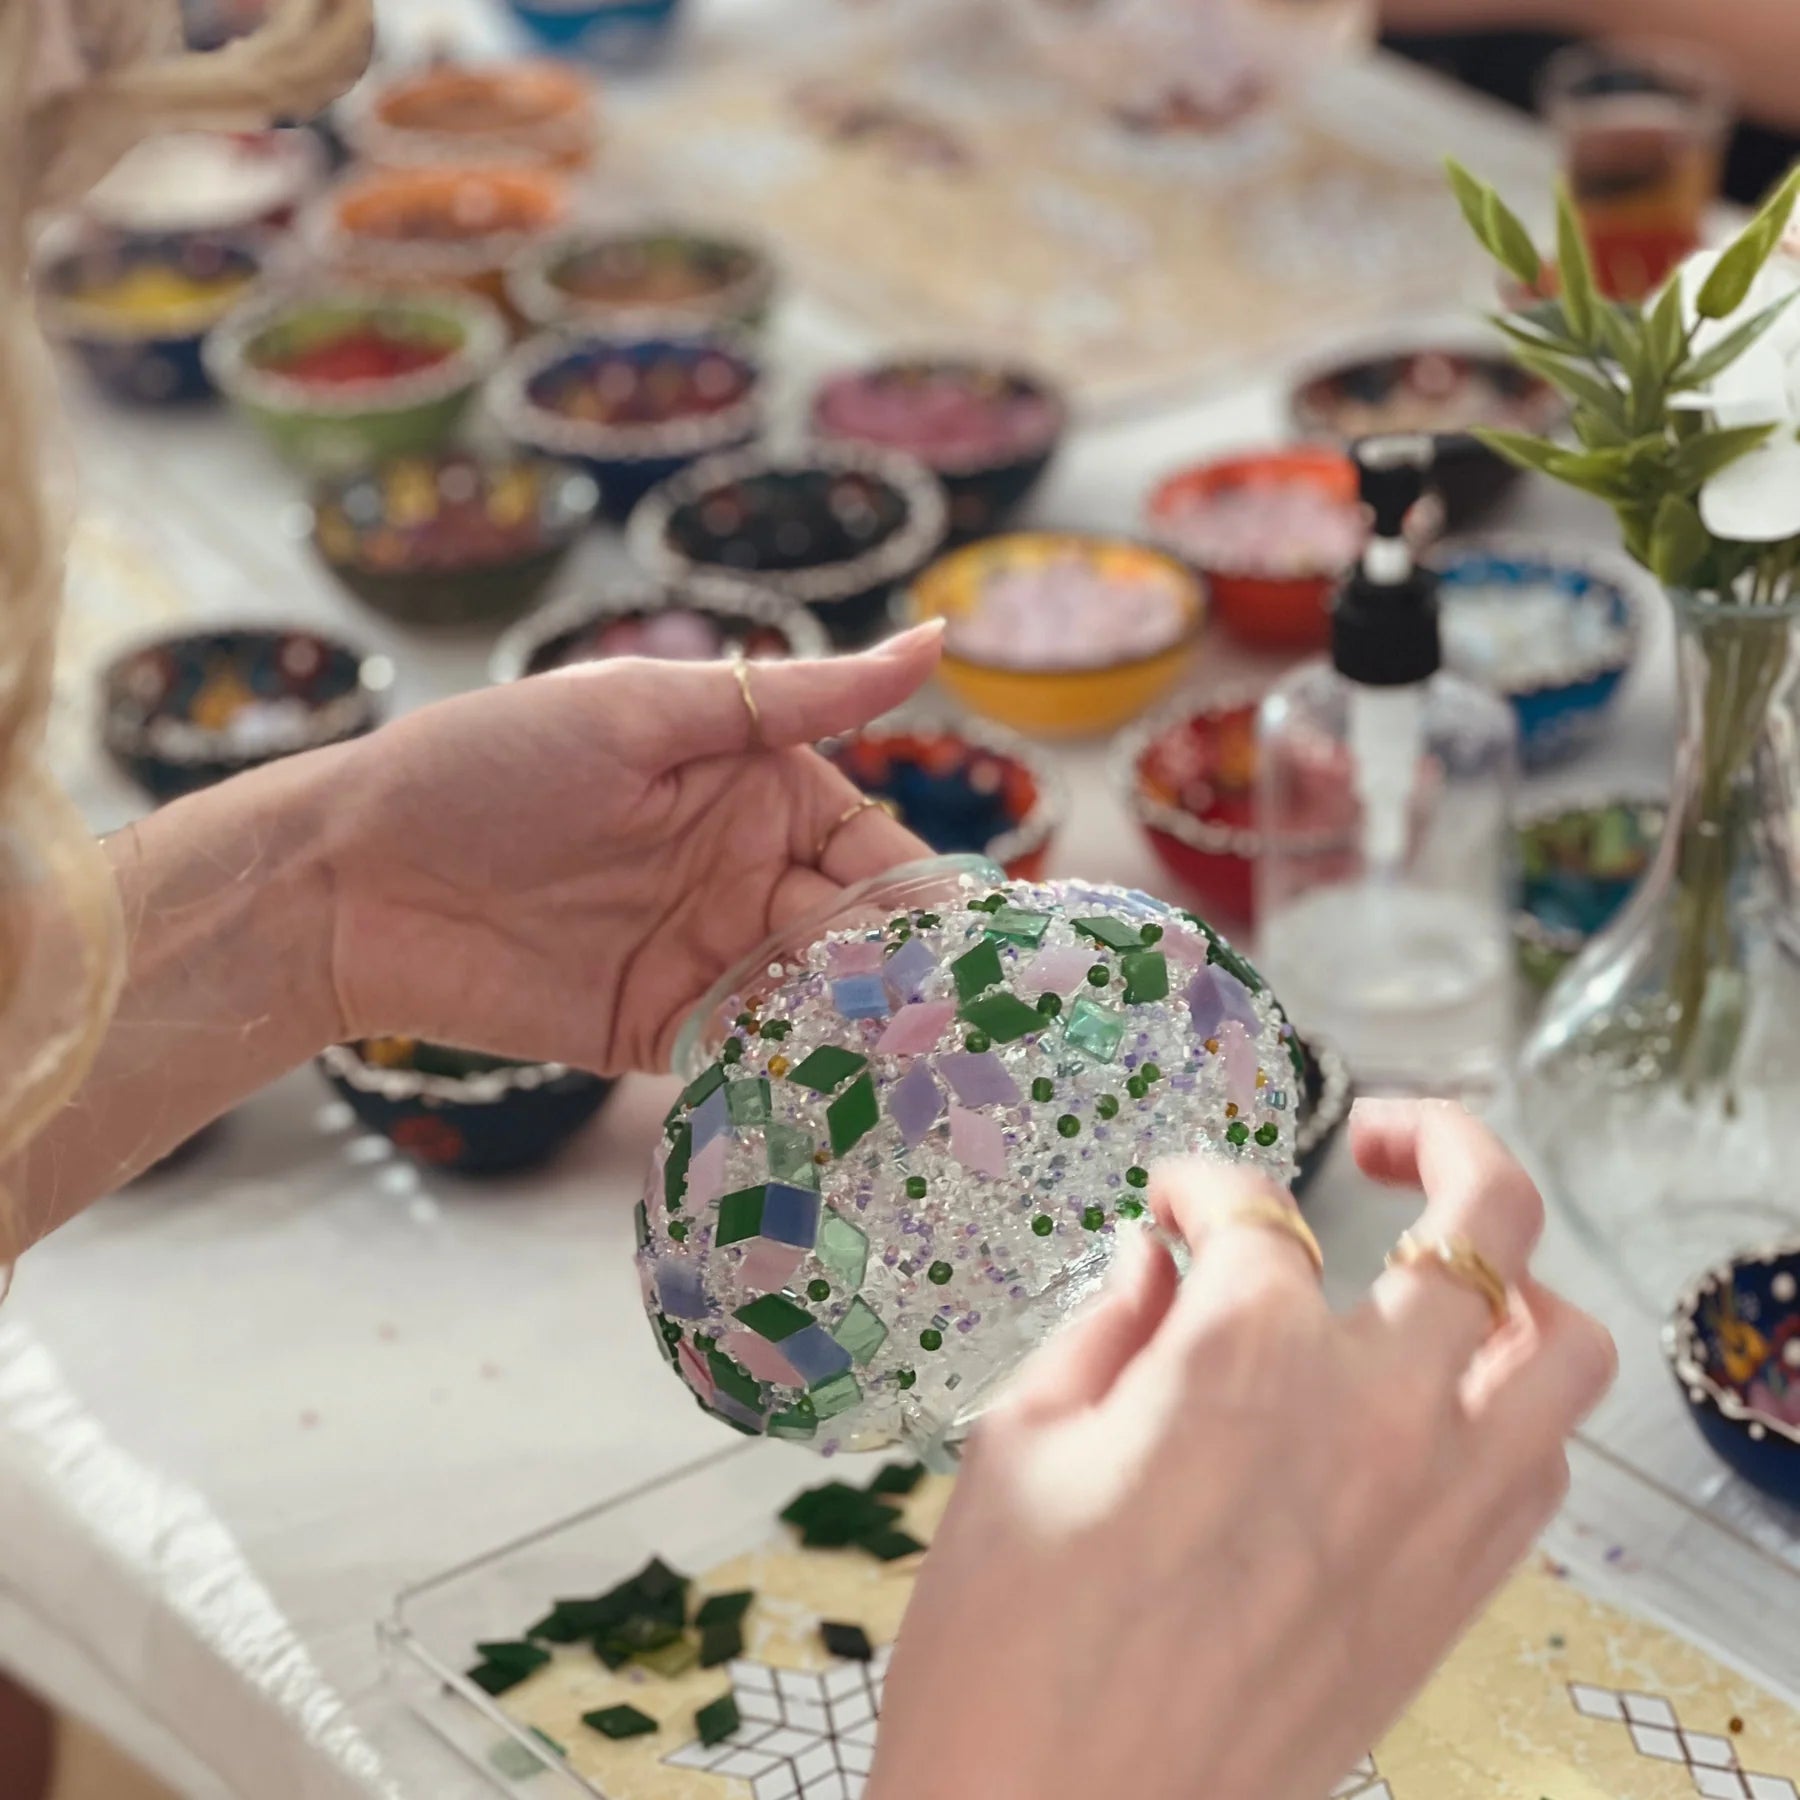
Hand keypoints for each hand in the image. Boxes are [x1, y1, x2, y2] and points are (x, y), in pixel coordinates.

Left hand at [325, 627, 940, 1074]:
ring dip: (870, 1035)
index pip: (878, 850)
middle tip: (965, 1034)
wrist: (351, 879)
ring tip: (925, 1079)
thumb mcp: (646, 711)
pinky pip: (755, 1053)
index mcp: (758, 790)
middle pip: (863, 936)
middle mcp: (748, 874)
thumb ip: (793, 699)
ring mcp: (710, 956)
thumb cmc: (489, 763)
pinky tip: (848, 1102)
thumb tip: (937, 638)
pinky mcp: (665, 1029)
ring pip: (823, 1001)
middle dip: (912, 982)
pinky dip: (802, 1073)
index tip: (982, 951)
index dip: (931, 900)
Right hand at [870, 1100, 1615, 1799]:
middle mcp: (1371, 1412)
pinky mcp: (1455, 1596)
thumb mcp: (1017, 1445)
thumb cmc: (1007, 1645)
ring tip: (1447, 1273)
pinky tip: (1437, 1404)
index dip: (1201, 1183)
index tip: (1171, 1201)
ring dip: (1517, 1279)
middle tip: (1380, 1131)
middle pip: (1480, 1217)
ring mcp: (1436, 1508)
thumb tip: (1155, 1265)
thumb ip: (1105, 1328)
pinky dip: (1513, 1404)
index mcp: (1241, 1357)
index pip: (1255, 1209)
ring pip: (1561, 1345)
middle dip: (1435, 1138)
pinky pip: (1542, 1466)